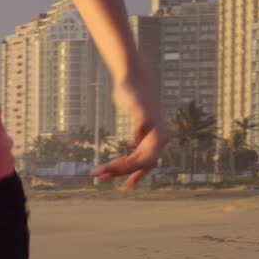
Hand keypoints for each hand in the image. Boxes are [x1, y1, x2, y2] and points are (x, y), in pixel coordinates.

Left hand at [92, 75, 169, 190]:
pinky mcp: (142, 139)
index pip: (146, 160)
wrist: (133, 79)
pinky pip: (134, 158)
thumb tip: (139, 136)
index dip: (129, 167)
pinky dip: (123, 166)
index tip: (110, 169)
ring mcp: (150, 140)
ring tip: (100, 178)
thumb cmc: (133, 90)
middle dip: (119, 171)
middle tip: (98, 176)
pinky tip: (111, 172)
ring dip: (119, 172)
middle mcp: (158, 140)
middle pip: (140, 165)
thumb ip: (141, 119)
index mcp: (160, 136)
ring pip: (137, 164)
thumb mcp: (136, 104)